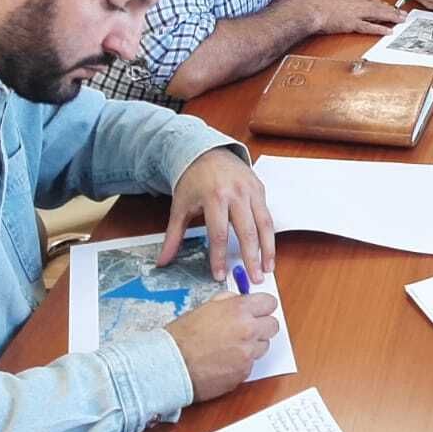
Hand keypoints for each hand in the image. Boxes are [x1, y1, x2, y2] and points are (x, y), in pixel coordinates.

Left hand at [164, 148, 275, 281]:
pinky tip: (269, 250)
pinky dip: (270, 235)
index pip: (219, 234)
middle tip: (255, 279)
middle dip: (251, 258)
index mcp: (214, 197)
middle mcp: (237, 193)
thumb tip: (162, 262)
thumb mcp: (180, 207)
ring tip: (268, 268)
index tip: (220, 276)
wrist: (207, 152)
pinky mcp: (260, 189)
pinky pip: (267, 215)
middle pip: (247, 231)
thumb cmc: (193, 181)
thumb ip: (174, 236)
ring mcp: (251, 190)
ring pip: (264, 224)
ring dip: (268, 248)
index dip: (220, 257)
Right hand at [165, 292, 280, 401]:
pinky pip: (250, 365)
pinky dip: (241, 363)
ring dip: (252, 346)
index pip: (270, 303)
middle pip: (273, 326)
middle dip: (262, 327)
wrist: (170, 365)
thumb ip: (228, 302)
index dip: (263, 307)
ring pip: (264, 347)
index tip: (260, 311)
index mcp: (239, 310)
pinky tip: (224, 361)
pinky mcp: (243, 373)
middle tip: (248, 330)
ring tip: (230, 347)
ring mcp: (247, 354)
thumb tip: (241, 301)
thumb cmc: (183, 336)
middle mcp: (248, 331)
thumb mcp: (205, 308)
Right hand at [312, 0, 406, 35]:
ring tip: (402, 21)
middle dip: (392, 10)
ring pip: (377, 14)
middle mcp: (355, 4)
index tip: (391, 7)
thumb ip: (341, 5)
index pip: (370, 0)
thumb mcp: (331, 2)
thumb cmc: (316, 8)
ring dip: (391, 17)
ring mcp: (354, 13)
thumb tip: (344, 9)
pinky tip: (389, 31)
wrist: (310, 11)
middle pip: (378, 6)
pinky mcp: (351, 23)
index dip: (382, 4)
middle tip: (403, 14)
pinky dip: (380, 29)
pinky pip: (368, 27)